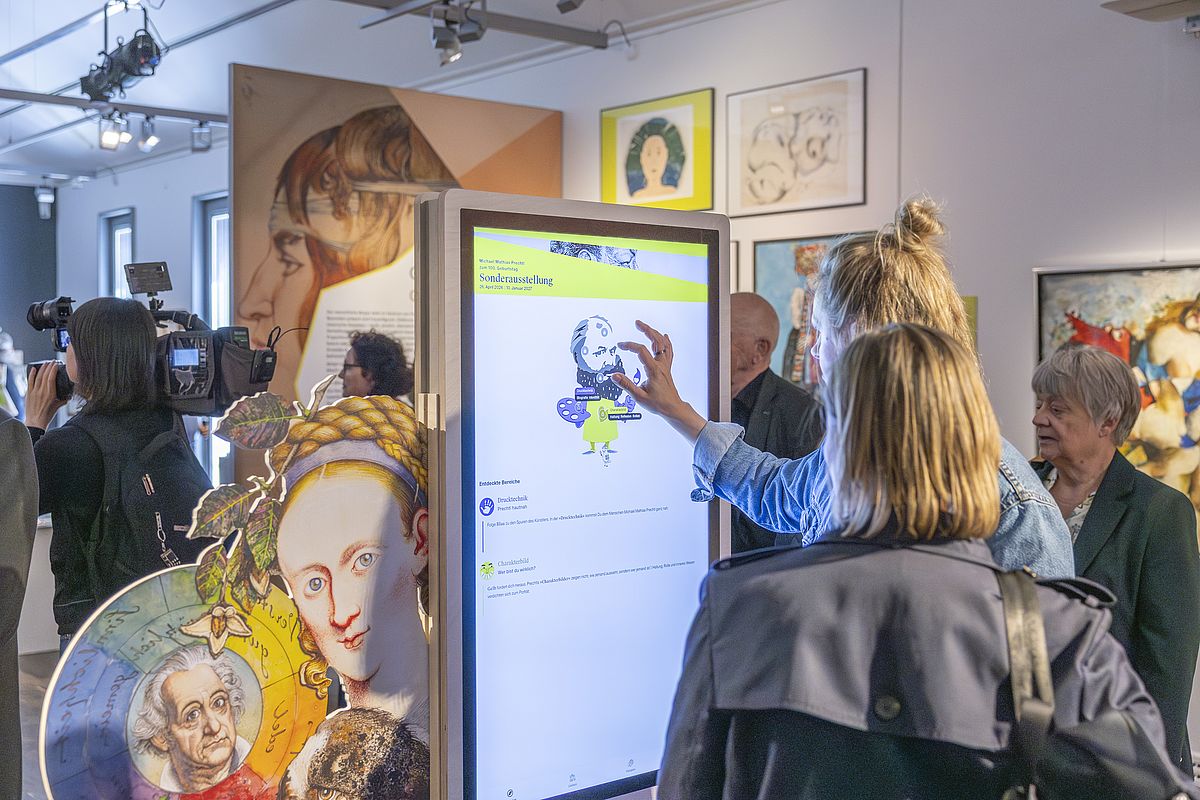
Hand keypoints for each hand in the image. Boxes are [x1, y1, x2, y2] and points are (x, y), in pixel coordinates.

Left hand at [25, 361, 66, 429]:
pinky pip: (30, 381)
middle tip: (52, 361)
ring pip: (38, 377)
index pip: (51, 378)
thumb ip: (63, 400)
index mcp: (50, 394)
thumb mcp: (58, 406)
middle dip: (48, 367)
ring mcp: (34, 392)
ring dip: (42, 369)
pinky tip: (34, 369)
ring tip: (45, 363)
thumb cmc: (47, 415)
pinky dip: (31, 374)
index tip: (56, 364)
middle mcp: (42, 391)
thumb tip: (68, 396)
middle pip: (45, 375)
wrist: (36, 422)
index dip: (53, 370)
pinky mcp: (28, 393)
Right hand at [613, 320, 705, 442]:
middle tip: (637, 323)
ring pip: (664, 344)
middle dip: (647, 330)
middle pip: (656, 341)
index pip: (641, 351)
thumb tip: (614, 376)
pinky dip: (666, 342)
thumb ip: (626, 385)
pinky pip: (669, 351)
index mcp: (653, 370)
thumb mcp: (639, 397)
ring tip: (646, 327)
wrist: (673, 408)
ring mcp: (666, 366)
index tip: (620, 345)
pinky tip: (665, 336)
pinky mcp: (667, 369)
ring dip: (655, 333)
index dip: (630, 345)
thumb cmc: (658, 404)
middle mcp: (661, 365)